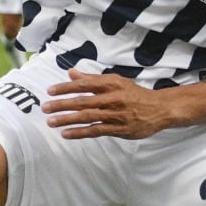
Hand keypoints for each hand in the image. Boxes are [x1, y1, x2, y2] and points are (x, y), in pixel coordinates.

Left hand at [43, 68, 170, 139]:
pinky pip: (96, 131)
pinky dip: (80, 132)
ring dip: (67, 119)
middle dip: (62, 104)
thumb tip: (71, 73)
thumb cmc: (135, 94)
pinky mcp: (119, 129)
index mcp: (111, 84)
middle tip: (45, 107)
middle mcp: (112, 98)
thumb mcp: (116, 81)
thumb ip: (92, 79)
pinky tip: (66, 133)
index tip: (50, 91)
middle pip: (83, 101)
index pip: (84, 84)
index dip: (66, 87)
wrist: (160, 108)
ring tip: (51, 121)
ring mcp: (115, 115)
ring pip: (87, 117)